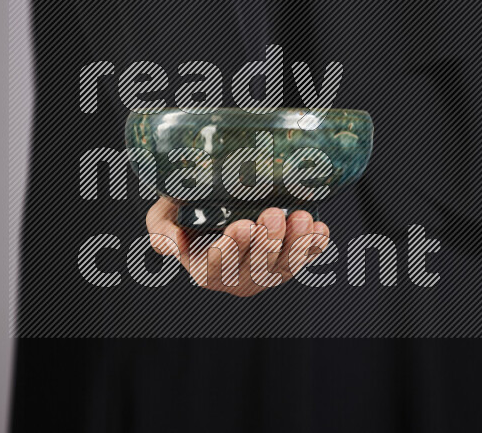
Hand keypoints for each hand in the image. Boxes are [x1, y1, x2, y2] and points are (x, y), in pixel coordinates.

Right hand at [146, 197, 329, 296]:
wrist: (212, 201)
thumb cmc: (184, 210)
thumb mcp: (161, 217)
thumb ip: (162, 232)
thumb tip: (175, 244)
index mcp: (206, 270)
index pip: (218, 267)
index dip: (232, 249)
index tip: (241, 225)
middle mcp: (237, 279)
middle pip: (256, 268)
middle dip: (267, 243)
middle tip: (273, 213)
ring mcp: (265, 273)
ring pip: (284, 266)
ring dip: (295, 244)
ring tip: (301, 217)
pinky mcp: (287, 262)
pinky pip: (304, 259)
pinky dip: (314, 246)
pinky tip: (320, 229)